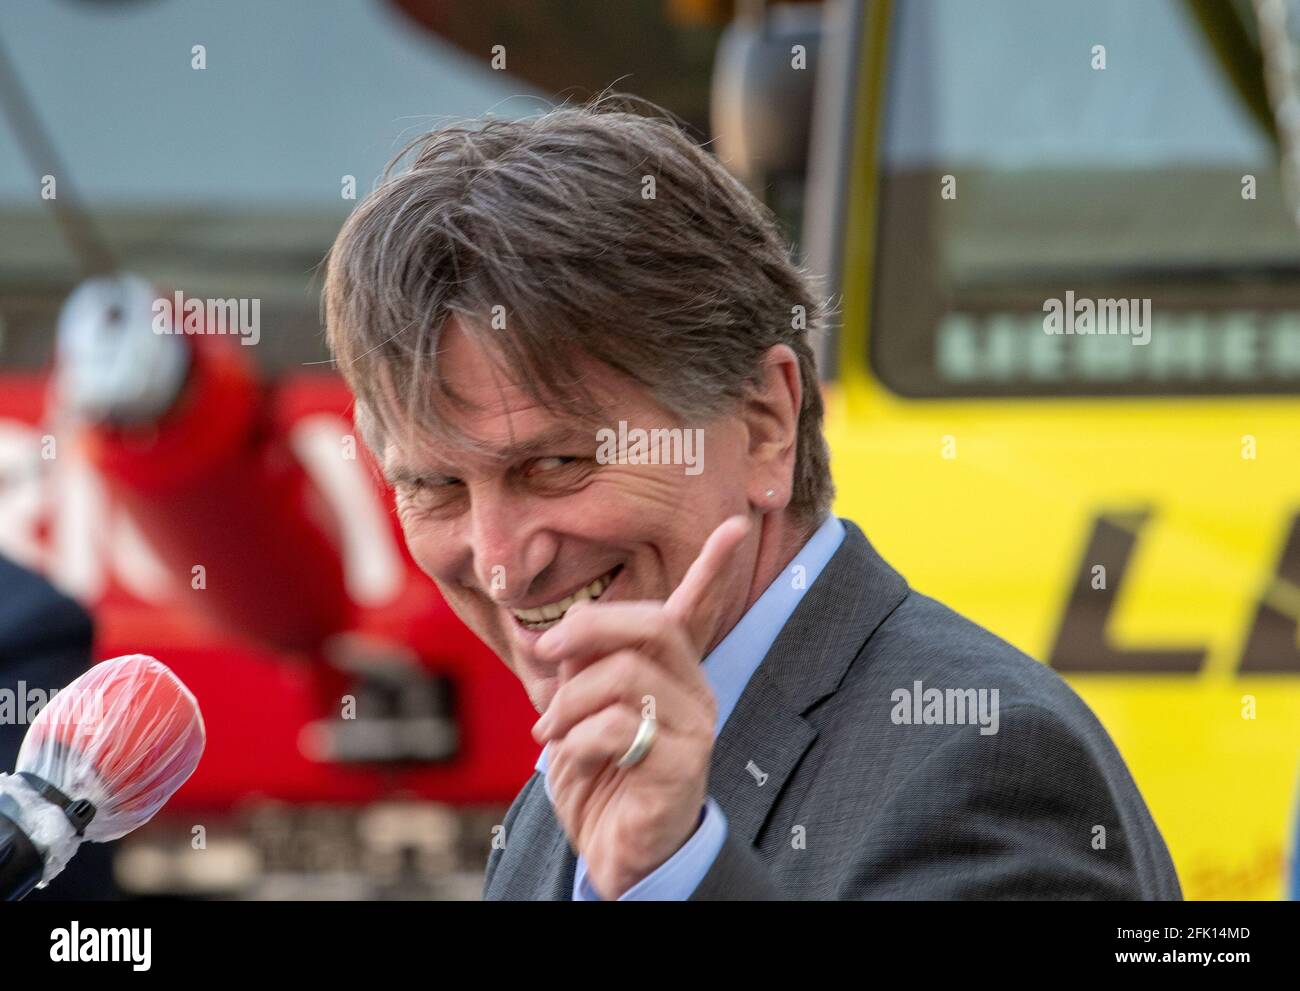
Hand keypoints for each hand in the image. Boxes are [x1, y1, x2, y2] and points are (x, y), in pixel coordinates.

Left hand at [531, 515, 750, 898]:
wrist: (618, 852)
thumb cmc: (601, 779)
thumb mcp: (580, 710)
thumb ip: (581, 668)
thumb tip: (563, 637)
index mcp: (672, 671)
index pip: (696, 608)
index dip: (714, 565)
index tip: (736, 523)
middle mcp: (694, 690)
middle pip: (651, 624)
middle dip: (588, 627)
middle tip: (544, 652)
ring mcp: (694, 726)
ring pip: (624, 674)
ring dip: (568, 703)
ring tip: (551, 735)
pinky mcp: (683, 764)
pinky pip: (620, 726)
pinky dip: (579, 740)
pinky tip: (573, 761)